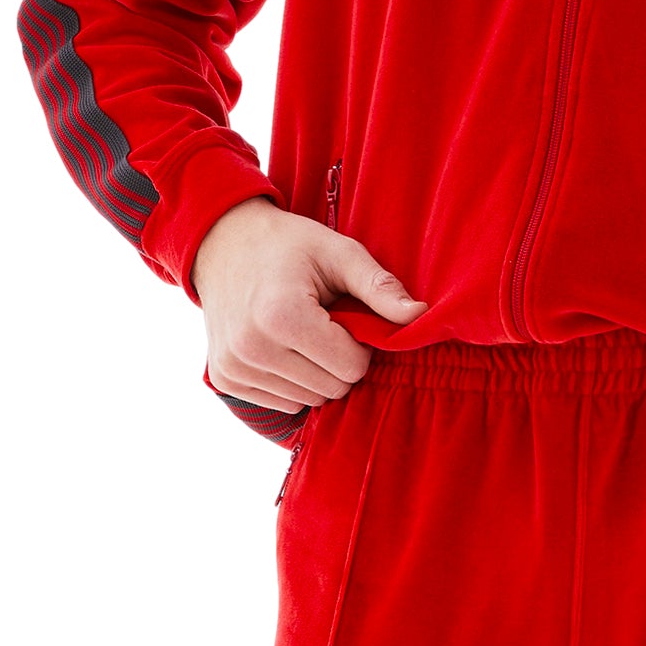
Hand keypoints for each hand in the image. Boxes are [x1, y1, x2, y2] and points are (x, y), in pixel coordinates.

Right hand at [191, 196, 424, 413]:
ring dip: (316, 374)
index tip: (345, 318)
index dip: (359, 345)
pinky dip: (292, 382)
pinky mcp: (225, 379)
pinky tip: (281, 347)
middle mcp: (252, 349)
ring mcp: (234, 368)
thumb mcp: (339, 253)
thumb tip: (421, 316)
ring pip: (308, 401)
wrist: (223, 242)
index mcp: (282, 317)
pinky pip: (283, 403)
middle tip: (325, 325)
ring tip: (301, 333)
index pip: (351, 368)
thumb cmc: (289, 246)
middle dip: (340, 361)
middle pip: (331, 389)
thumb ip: (380, 286)